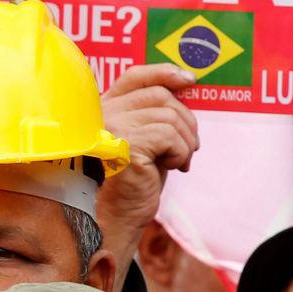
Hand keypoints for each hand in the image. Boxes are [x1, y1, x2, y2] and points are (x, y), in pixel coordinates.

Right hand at [96, 65, 199, 269]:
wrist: (117, 219)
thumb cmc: (134, 183)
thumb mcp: (147, 142)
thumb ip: (156, 115)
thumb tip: (186, 86)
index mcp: (104, 109)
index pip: (135, 76)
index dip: (164, 73)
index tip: (190, 80)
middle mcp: (102, 113)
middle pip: (161, 97)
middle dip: (186, 121)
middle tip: (190, 147)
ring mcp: (110, 126)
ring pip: (170, 116)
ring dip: (186, 142)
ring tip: (181, 162)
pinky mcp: (125, 143)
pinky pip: (170, 136)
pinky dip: (182, 152)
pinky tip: (175, 168)